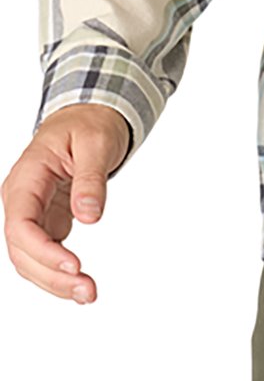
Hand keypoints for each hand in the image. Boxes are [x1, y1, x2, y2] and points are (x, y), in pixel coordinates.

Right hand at [2, 104, 131, 303]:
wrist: (89, 116)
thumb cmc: (89, 123)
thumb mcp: (96, 142)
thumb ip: (91, 178)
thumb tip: (89, 215)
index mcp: (27, 177)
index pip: (20, 224)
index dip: (43, 250)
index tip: (74, 265)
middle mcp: (22, 199)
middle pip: (22, 250)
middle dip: (52, 276)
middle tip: (88, 290)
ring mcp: (32, 213)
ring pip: (30, 260)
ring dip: (55, 282)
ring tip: (88, 293)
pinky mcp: (47, 221)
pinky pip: (45, 255)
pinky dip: (59, 273)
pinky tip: (80, 285)